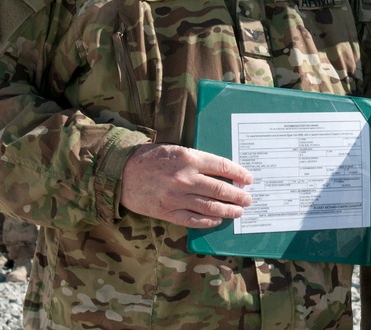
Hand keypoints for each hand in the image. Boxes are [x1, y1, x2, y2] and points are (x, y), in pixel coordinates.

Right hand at [120, 143, 253, 227]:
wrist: (121, 171)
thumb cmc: (151, 158)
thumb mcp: (177, 150)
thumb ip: (197, 160)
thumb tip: (222, 172)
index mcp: (189, 158)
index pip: (222, 166)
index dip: (239, 174)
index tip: (248, 179)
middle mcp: (185, 178)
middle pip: (220, 189)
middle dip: (237, 196)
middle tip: (248, 199)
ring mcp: (176, 197)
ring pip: (209, 207)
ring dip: (228, 210)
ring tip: (238, 212)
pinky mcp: (166, 211)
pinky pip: (193, 220)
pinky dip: (208, 221)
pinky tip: (217, 220)